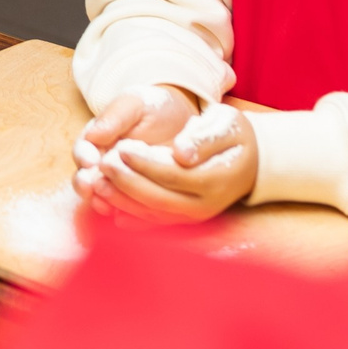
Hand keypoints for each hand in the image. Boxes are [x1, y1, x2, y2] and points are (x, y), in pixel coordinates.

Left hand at [73, 90, 253, 224]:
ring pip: (154, 215)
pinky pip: (155, 224)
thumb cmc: (233, 135)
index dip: (145, 163)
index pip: (173, 174)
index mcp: (216, 178)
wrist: (250, 159)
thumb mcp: (225, 124)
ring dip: (123, 202)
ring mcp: (195, 216)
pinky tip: (109, 208)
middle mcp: (205, 205)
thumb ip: (203, 137)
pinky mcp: (185, 220)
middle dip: (127, 183)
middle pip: (160, 199)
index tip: (121, 148)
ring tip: (97, 184)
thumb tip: (181, 152)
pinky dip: (131, 217)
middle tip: (103, 165)